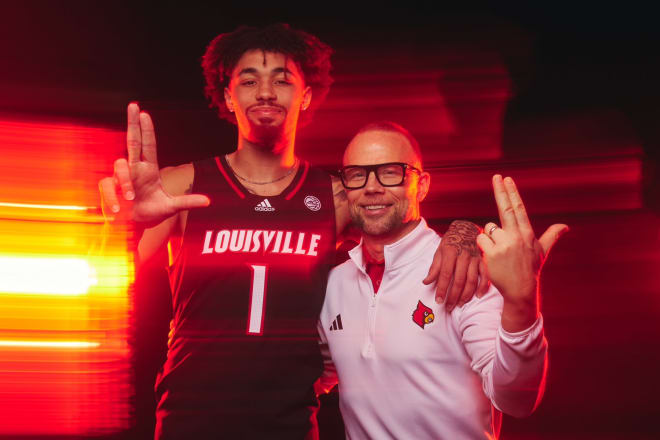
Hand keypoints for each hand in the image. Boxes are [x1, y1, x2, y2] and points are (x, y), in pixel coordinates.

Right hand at [98, 103, 208, 224]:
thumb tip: (208, 201)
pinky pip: (106, 186)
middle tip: (133, 105)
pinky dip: (112, 197)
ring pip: (119, 166)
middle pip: (132, 141)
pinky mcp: (109, 189)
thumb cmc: (152, 212)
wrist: (134, 227)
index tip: (144, 113)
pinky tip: (118, 209)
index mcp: (149, 170)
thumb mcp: (171, 208)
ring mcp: (121, 178)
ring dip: (125, 182)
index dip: (147, 130)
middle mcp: (134, 170)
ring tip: (130, 198)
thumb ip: (187, 202)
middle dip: (132, 123)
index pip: (148, 146)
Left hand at [423, 220, 489, 309]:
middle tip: (448, 307)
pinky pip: (485, 275)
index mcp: (451, 253)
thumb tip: (426, 282)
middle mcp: (464, 256)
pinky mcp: (482, 261)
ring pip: (472, 280)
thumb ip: (434, 268)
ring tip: (459, 304)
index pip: (445, 274)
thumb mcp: (439, 251)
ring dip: (466, 295)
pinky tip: (478, 296)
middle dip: (453, 296)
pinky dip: (483, 287)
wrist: (465, 229)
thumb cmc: (450, 242)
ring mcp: (475, 259)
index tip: (438, 300)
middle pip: (459, 280)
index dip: (442, 289)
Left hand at [476, 175, 567, 330]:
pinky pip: (481, 240)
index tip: (507, 179)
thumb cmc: (530, 268)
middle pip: (505, 208)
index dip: (512, 192)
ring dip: (491, 236)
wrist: (520, 290)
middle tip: (496, 176)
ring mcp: (503, 245)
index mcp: (527, 233)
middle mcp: (516, 236)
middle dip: (500, 191)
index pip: (518, 208)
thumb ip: (551, 236)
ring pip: (489, 228)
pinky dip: (484, 245)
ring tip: (500, 250)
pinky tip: (491, 254)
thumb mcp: (542, 251)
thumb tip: (565, 226)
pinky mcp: (491, 253)